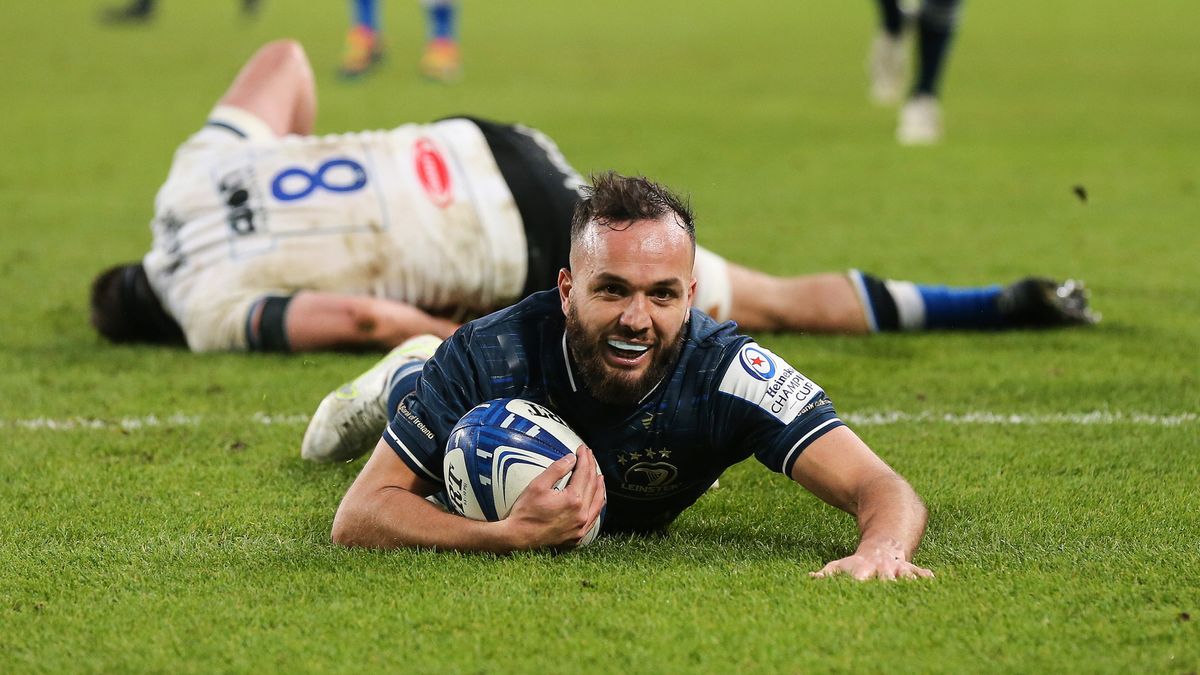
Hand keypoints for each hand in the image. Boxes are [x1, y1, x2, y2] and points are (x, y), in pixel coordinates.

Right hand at [500, 445, 605, 550]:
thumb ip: (557, 469)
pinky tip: (597, 499)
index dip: (584, 459)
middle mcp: (582, 514)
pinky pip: (594, 517)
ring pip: (598, 502)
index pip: (584, 473)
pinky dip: (597, 505)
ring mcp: (581, 527)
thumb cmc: (525, 511)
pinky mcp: (578, 536)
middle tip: (589, 456)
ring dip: (599, 486)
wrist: (518, 538)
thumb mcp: (538, 485)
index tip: (582, 448)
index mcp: (573, 500)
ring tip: (598, 475)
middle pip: (592, 485)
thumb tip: (571, 458)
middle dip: (591, 468)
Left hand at [810, 549, 933, 580]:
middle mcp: (880, 569)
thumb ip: (829, 573)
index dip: (859, 584)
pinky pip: (918, 571)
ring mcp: (896, 568)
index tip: (858, 588)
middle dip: (884, 583)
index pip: (860, 579)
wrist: (884, 540)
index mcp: (863, 570)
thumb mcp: (843, 564)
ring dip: (906, 579)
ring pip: (902, 574)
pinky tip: (930, 577)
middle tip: (885, 591)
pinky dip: (923, 574)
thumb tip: (812, 578)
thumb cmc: (861, 561)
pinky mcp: (909, 568)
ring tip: (911, 583)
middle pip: (883, 579)